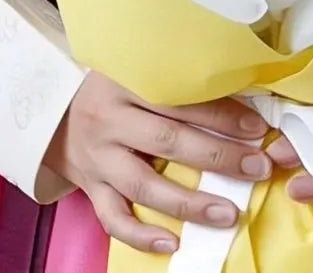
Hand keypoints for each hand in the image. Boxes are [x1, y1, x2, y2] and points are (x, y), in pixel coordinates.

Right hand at [44, 72, 270, 253]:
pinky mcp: (89, 187)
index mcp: (126, 82)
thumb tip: (244, 95)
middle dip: (218, 156)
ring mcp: (97, 157)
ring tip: (228, 214)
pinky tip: (172, 244)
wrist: (55, 109)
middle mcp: (109, 119)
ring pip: (144, 184)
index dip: (222, 114)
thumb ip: (180, 80)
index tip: (257, 129)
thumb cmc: (114, 86)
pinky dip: (141, 234)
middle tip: (258, 168)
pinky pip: (113, 217)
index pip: (180, 99)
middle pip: (168, 140)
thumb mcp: (139, 68)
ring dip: (189, 203)